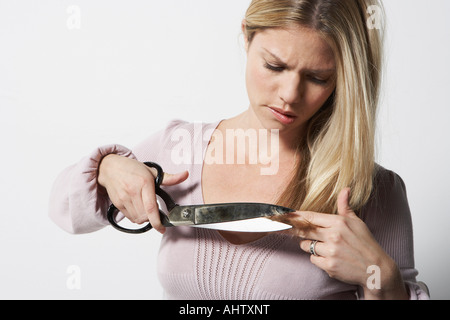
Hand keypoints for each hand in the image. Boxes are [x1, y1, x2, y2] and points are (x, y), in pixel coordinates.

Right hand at [98, 154, 188, 233]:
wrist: (110, 168)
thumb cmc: (132, 169)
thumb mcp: (152, 171)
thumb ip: (170, 178)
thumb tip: (185, 175)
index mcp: (144, 183)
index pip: (151, 208)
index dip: (157, 222)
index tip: (162, 228)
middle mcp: (133, 192)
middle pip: (145, 216)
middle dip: (152, 217)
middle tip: (153, 209)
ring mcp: (124, 198)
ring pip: (137, 219)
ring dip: (144, 218)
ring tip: (144, 206)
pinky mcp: (117, 203)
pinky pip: (130, 218)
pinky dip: (136, 216)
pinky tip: (137, 206)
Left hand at [290, 188, 407, 298]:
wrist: (376, 269)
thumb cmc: (366, 243)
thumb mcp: (357, 222)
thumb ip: (345, 207)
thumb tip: (345, 189)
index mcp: (338, 222)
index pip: (310, 216)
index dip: (295, 216)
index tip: (284, 215)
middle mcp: (333, 235)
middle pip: (304, 230)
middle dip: (293, 229)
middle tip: (283, 228)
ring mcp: (330, 251)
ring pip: (306, 245)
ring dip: (311, 246)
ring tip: (326, 247)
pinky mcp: (329, 266)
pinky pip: (313, 259)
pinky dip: (318, 259)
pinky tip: (330, 258)